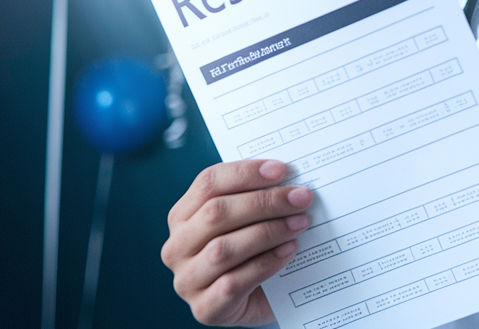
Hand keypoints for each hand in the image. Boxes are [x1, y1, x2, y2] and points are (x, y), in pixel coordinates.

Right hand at [161, 160, 312, 325]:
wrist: (265, 298)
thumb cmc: (256, 250)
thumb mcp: (251, 219)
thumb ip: (258, 196)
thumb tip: (288, 178)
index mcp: (183, 216)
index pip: (208, 183)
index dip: (245, 172)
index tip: (282, 169)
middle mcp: (177, 247)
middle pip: (216, 213)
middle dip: (264, 202)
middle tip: (301, 198)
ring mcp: (187, 280)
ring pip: (222, 249)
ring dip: (267, 232)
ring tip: (300, 223)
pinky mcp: (205, 309)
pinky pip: (233, 283)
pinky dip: (265, 263)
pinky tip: (289, 251)